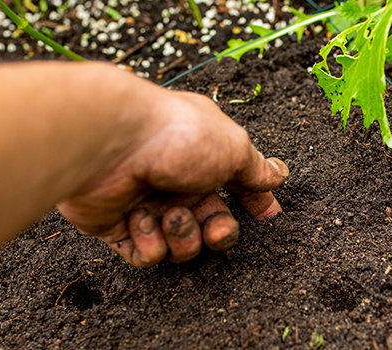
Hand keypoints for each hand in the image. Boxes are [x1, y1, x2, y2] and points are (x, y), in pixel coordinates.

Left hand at [57, 89, 288, 266]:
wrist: (112, 143)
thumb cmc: (176, 137)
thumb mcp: (232, 147)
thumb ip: (255, 168)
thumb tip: (279, 173)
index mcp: (202, 158)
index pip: (234, 185)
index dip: (253, 202)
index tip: (267, 215)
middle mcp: (175, 181)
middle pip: (210, 223)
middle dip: (219, 233)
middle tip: (215, 230)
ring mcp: (145, 204)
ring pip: (180, 244)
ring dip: (182, 236)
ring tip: (170, 216)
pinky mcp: (116, 226)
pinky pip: (144, 254)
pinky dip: (148, 243)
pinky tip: (140, 220)